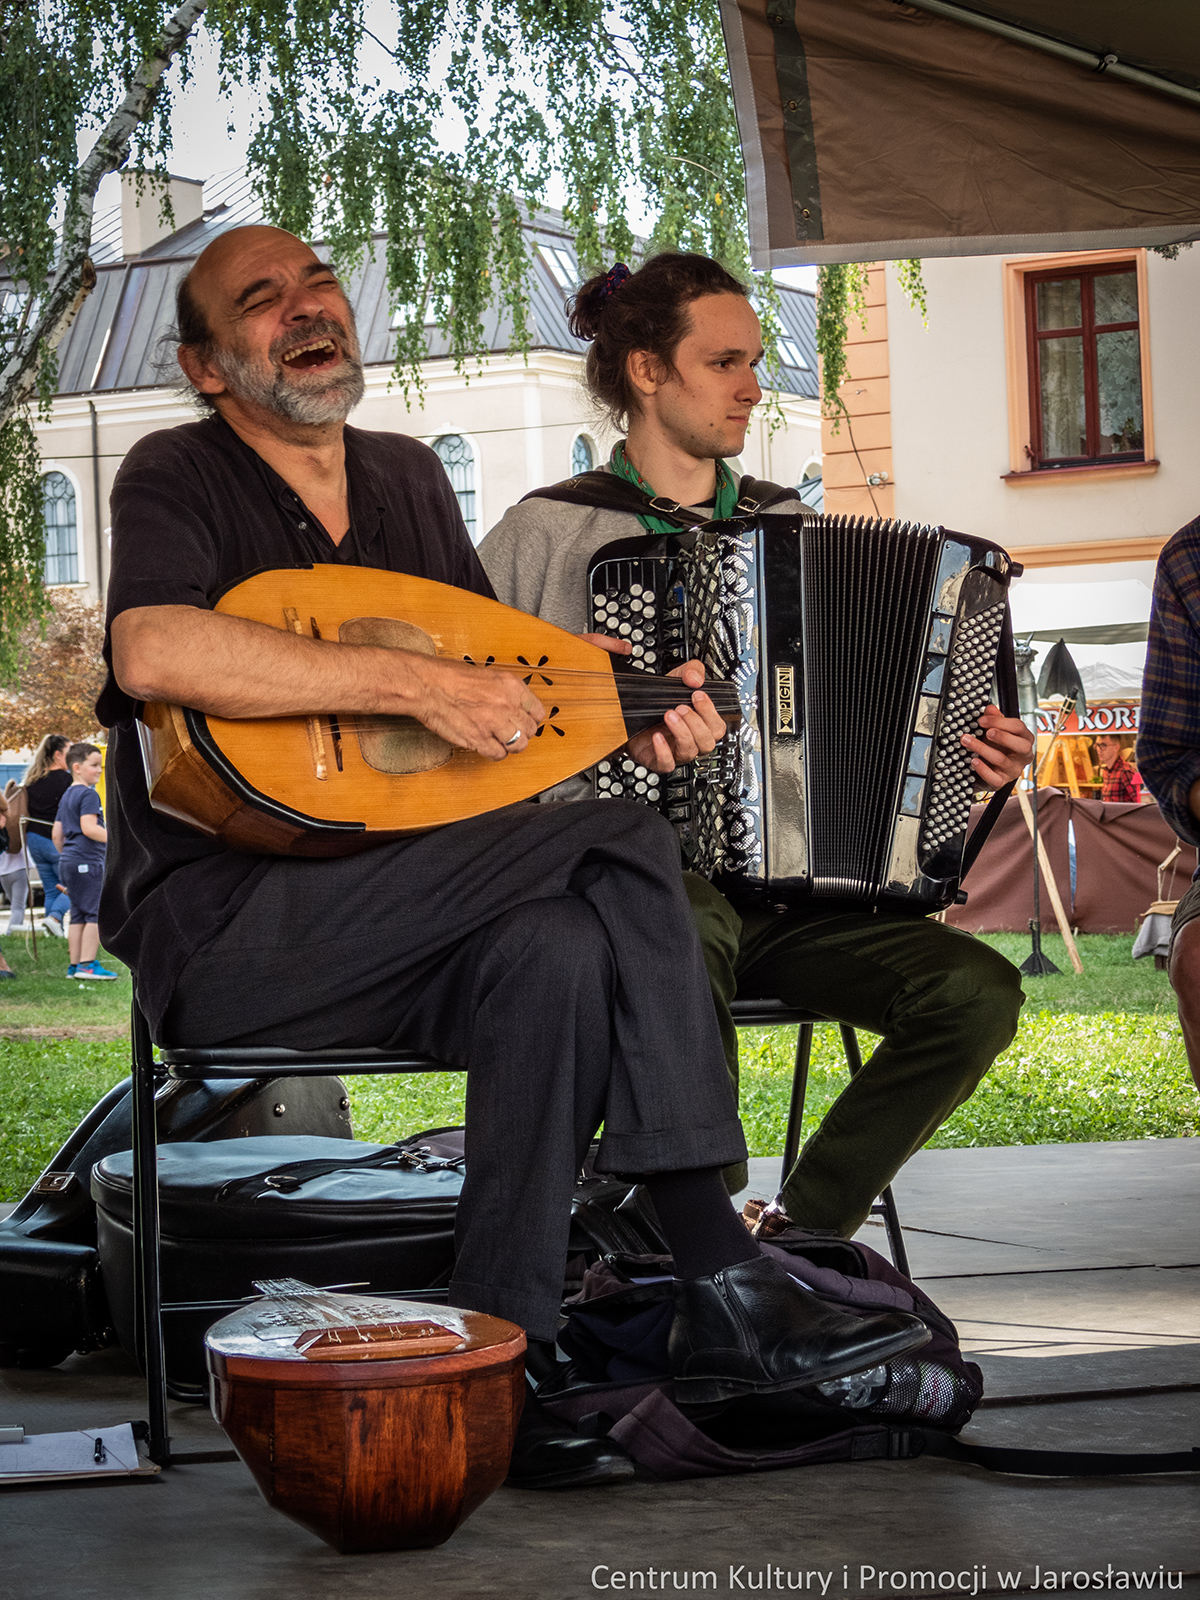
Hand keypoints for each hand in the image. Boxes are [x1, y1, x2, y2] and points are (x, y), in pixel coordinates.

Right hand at [402, 654, 544, 761]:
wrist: (428, 686)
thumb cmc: (450, 677)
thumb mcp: (488, 676)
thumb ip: (505, 692)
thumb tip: (515, 706)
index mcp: (511, 686)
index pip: (538, 711)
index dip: (531, 720)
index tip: (524, 722)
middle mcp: (507, 705)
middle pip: (530, 730)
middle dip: (521, 733)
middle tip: (510, 733)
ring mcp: (494, 723)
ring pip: (519, 745)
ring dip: (511, 745)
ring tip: (500, 741)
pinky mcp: (479, 739)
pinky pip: (498, 754)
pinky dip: (494, 753)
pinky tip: (487, 746)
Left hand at [582, 635, 728, 774]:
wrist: (631, 713)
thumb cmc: (657, 700)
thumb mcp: (676, 679)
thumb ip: (692, 671)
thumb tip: (696, 678)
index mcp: (700, 724)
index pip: (718, 727)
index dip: (710, 713)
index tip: (698, 695)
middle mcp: (691, 740)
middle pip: (708, 742)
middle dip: (696, 723)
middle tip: (680, 707)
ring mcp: (675, 751)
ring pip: (689, 752)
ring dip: (681, 732)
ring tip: (668, 715)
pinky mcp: (657, 760)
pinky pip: (667, 764)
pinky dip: (663, 751)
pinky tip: (657, 736)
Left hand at [963, 705, 1033, 790]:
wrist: (987, 769)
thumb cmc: (996, 748)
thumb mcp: (996, 731)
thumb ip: (994, 719)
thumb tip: (990, 708)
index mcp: (1024, 740)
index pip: (1019, 727)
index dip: (1000, 722)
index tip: (982, 720)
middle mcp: (1023, 756)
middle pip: (1020, 745)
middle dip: (1002, 737)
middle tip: (986, 732)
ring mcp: (1013, 770)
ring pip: (1002, 760)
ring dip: (982, 749)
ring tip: (967, 741)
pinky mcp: (1001, 782)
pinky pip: (994, 778)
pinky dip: (983, 769)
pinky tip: (973, 761)